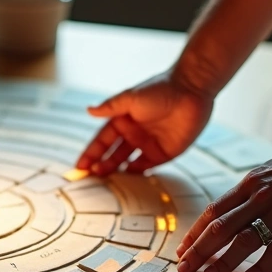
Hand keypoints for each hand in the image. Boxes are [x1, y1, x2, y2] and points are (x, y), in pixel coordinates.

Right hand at [76, 71, 214, 174]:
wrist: (191, 90)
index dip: (91, 153)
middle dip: (100, 166)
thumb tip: (89, 110)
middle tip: (90, 178)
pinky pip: (147, 167)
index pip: (102, 141)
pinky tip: (127, 178)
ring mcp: (148, 144)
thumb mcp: (131, 97)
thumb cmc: (160, 89)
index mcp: (123, 120)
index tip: (79, 166)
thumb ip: (110, 107)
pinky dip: (137, 174)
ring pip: (127, 163)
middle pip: (112, 155)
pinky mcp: (165, 153)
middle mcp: (133, 134)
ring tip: (104, 182)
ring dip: (116, 172)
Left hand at [174, 135, 271, 271]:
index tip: (183, 250)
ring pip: (242, 239)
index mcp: (249, 186)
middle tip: (184, 269)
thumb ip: (254, 192)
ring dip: (222, 260)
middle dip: (199, 250)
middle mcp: (258, 198)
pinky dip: (260, 268)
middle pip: (220, 227)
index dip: (195, 233)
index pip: (213, 211)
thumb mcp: (270, 172)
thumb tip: (238, 210)